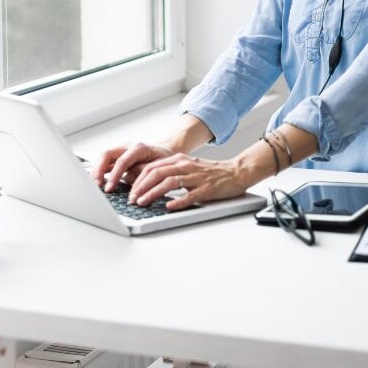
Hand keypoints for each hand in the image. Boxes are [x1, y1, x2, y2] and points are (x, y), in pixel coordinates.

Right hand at [92, 141, 176, 191]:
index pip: (121, 161)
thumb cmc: (166, 159)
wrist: (169, 151)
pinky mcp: (120, 157)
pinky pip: (107, 162)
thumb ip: (144, 175)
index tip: (109, 188)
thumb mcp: (158, 168)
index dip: (114, 175)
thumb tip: (133, 187)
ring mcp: (122, 151)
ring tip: (95, 185)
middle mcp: (128, 147)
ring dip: (97, 171)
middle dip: (99, 170)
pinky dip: (101, 171)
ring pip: (104, 157)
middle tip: (97, 186)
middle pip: (107, 154)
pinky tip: (98, 182)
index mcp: (139, 148)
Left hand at [126, 154, 249, 210]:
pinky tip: (168, 207)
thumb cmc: (211, 172)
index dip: (138, 180)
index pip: (152, 167)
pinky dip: (177, 201)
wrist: (236, 172)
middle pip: (157, 173)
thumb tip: (147, 183)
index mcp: (179, 160)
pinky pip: (190, 195)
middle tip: (132, 199)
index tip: (130, 192)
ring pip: (170, 182)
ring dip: (153, 193)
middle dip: (141, 187)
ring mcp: (196, 177)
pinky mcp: (207, 189)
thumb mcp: (187, 167)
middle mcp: (186, 166)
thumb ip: (170, 172)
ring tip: (144, 203)